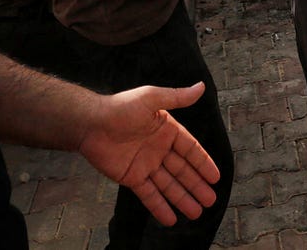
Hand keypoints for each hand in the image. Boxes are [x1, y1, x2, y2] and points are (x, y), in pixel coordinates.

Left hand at [78, 82, 220, 225]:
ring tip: (196, 213)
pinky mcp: (131, 177)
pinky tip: (171, 219)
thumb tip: (201, 87)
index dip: (203, 163)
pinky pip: (149, 195)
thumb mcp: (152, 98)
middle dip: (196, 185)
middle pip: (182, 170)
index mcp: (166, 130)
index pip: (190, 150)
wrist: (91, 123)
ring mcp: (146, 164)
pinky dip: (159, 207)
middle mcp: (158, 149)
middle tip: (211, 200)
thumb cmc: (121, 107)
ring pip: (168, 185)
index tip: (215, 178)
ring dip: (182, 199)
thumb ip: (177, 97)